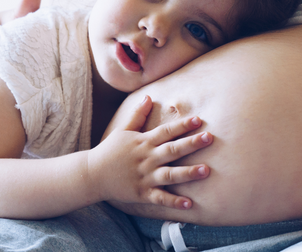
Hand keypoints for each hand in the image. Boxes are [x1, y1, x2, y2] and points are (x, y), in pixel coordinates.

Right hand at [88, 95, 212, 209]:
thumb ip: (138, 114)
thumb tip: (148, 96)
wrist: (92, 174)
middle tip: (209, 138)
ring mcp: (145, 176)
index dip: (182, 125)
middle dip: (191, 144)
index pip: (166, 131)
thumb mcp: (123, 130)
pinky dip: (174, 202)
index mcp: (144, 142)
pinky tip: (189, 204)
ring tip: (206, 171)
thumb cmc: (109, 150)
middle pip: (172, 150)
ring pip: (169, 175)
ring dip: (188, 173)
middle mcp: (147, 158)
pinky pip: (160, 198)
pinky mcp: (142, 193)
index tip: (199, 120)